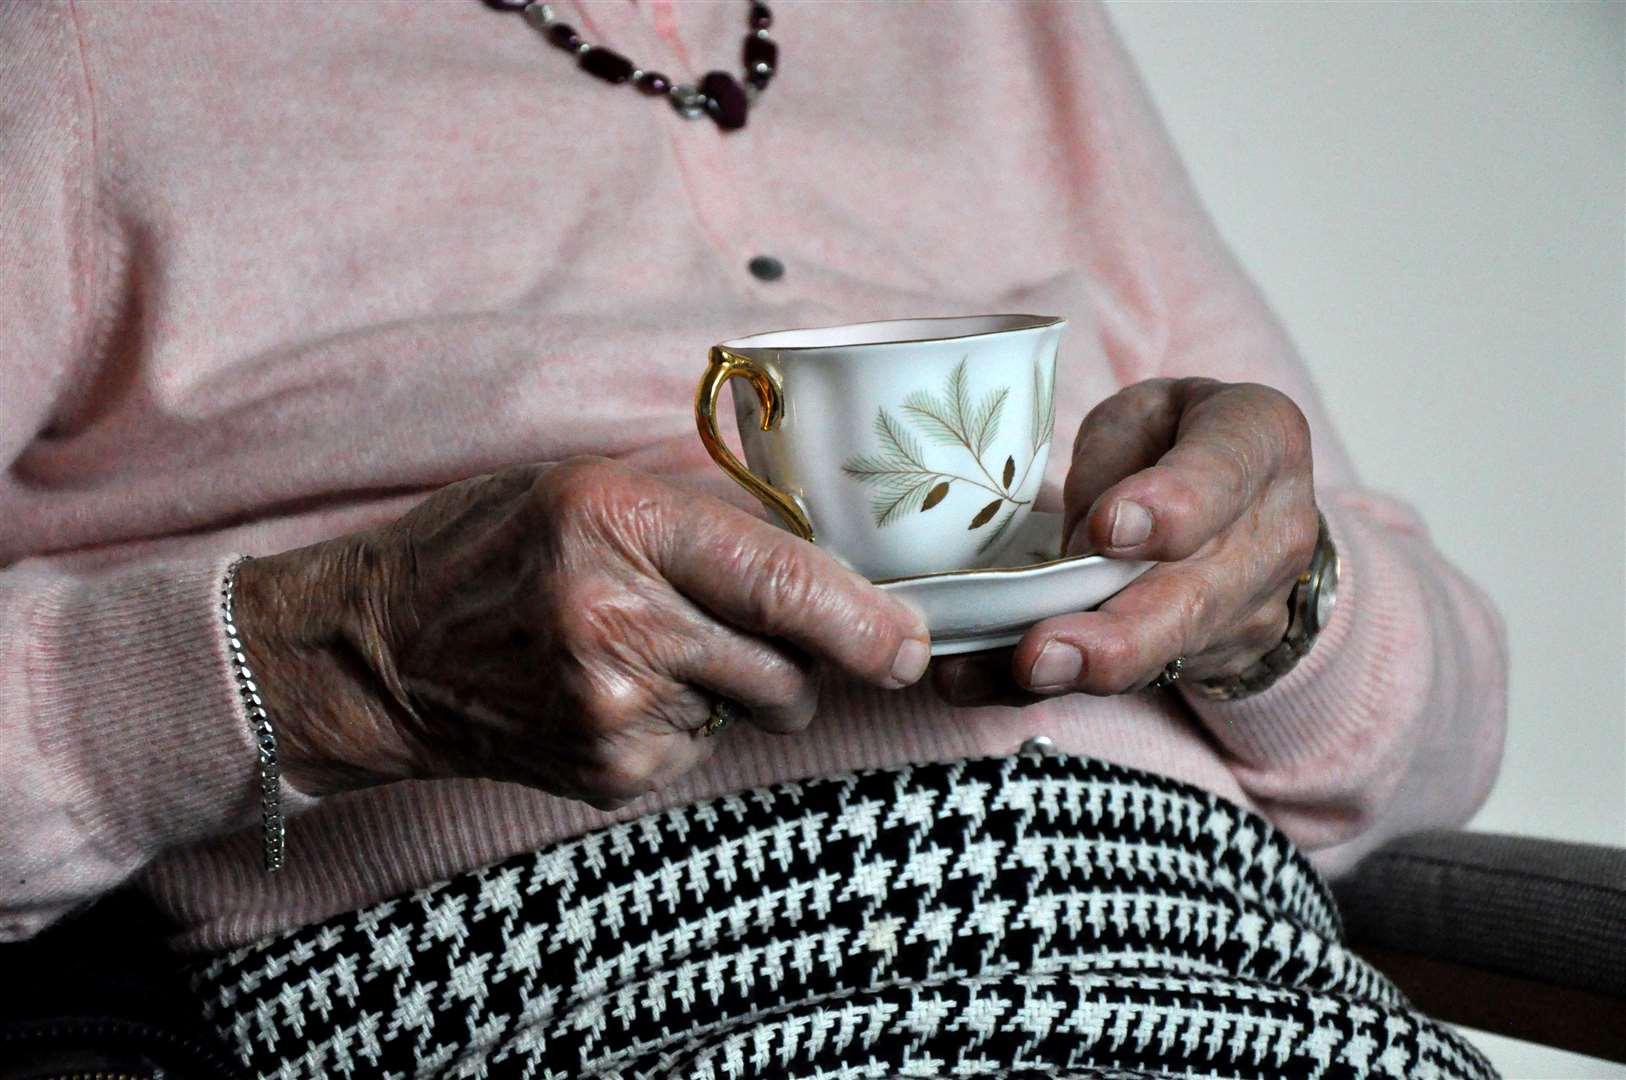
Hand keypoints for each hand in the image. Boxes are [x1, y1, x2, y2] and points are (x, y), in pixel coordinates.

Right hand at [235, 457, 930, 807]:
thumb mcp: (592, 491)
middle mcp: (617, 620)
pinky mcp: (606, 774)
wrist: (377, 649)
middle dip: (796, 656)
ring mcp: (610, 711)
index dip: (863, 622)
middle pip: (788, 668)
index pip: (780, 581)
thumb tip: (841, 582)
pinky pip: (701, 751)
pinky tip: (609, 694)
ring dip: (730, 687)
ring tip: (640, 652)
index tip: (912, 646)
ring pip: (752, 711)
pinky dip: (680, 725)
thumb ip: (709, 528)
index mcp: (618, 523)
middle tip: (730, 626)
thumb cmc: (494, 549)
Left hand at [934, 378, 1317, 704]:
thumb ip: (1113, 465)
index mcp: (1259, 441)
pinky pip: (1130, 677)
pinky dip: (1054, 686)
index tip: (1108, 530)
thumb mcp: (1144, 414)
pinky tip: (985, 683)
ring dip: (1084, 673)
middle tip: (1042, 653)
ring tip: (1015, 675)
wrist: (1253, 500)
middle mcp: (1271, 535)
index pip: (1223, 473)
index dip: (1170, 507)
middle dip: (1115, 637)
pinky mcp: (1211, 657)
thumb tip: (1076, 550)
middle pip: (1193, 598)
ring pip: (1161, 652)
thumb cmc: (1178, 438)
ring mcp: (1249, 609)